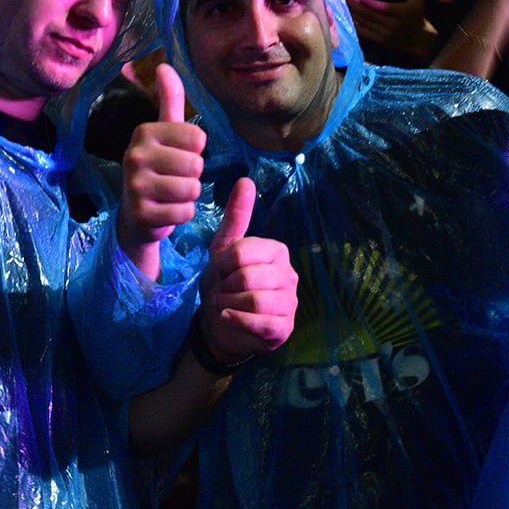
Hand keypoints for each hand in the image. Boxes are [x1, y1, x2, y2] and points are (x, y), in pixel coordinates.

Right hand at [119, 64, 206, 254]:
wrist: (135, 213)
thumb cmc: (158, 167)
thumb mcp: (164, 132)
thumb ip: (169, 99)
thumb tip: (165, 65)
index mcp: (144, 131)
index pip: (198, 138)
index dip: (195, 150)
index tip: (176, 155)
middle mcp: (134, 155)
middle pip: (196, 164)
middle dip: (193, 175)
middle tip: (173, 178)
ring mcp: (135, 186)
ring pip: (192, 189)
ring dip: (189, 196)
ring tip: (171, 194)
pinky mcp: (142, 213)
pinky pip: (185, 211)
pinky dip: (182, 214)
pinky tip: (166, 211)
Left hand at [197, 177, 297, 362]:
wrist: (218, 324)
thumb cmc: (223, 283)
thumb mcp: (223, 249)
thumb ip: (236, 216)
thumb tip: (245, 180)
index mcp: (276, 250)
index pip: (243, 252)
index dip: (222, 265)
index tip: (220, 271)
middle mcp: (289, 274)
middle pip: (248, 277)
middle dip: (225, 287)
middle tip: (222, 291)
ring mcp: (290, 303)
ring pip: (255, 301)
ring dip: (229, 305)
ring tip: (225, 305)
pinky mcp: (284, 328)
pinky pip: (260, 322)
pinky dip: (236, 321)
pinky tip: (228, 318)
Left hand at [347, 0, 438, 63]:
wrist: (421, 41)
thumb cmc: (419, 16)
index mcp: (402, 13)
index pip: (385, 9)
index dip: (373, 4)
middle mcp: (393, 25)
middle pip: (371, 15)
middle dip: (355, 7)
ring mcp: (385, 34)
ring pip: (366, 24)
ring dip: (352, 16)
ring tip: (340, 8)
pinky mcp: (380, 41)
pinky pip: (365, 33)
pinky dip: (355, 27)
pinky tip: (345, 21)